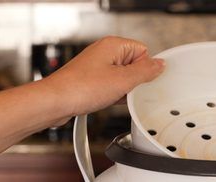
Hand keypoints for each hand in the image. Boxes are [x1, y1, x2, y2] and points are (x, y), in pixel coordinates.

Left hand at [44, 36, 164, 119]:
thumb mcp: (122, 81)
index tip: (141, 81)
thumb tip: (160, 64)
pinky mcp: (92, 80)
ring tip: (113, 96)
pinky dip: (114, 95)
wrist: (55, 102)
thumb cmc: (80, 88)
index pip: (144, 52)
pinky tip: (108, 101)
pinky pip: (113, 86)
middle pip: (135, 66)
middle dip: (135, 82)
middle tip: (126, 91)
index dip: (145, 69)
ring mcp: (98, 66)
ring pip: (124, 78)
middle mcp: (105, 53)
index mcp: (113, 45)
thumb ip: (145, 72)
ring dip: (124, 90)